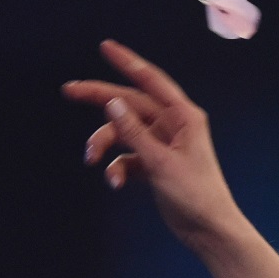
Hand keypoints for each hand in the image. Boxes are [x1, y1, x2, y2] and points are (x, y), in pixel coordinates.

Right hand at [63, 40, 240, 246]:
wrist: (210, 231)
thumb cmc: (195, 196)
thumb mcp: (160, 162)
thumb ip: (134, 132)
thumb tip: (112, 102)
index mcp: (184, 117)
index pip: (151, 81)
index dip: (128, 62)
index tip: (105, 46)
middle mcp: (174, 126)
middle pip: (129, 104)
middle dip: (100, 100)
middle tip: (68, 91)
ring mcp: (164, 145)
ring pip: (124, 132)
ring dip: (105, 144)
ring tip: (91, 160)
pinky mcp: (155, 165)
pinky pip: (127, 157)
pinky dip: (117, 167)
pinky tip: (114, 182)